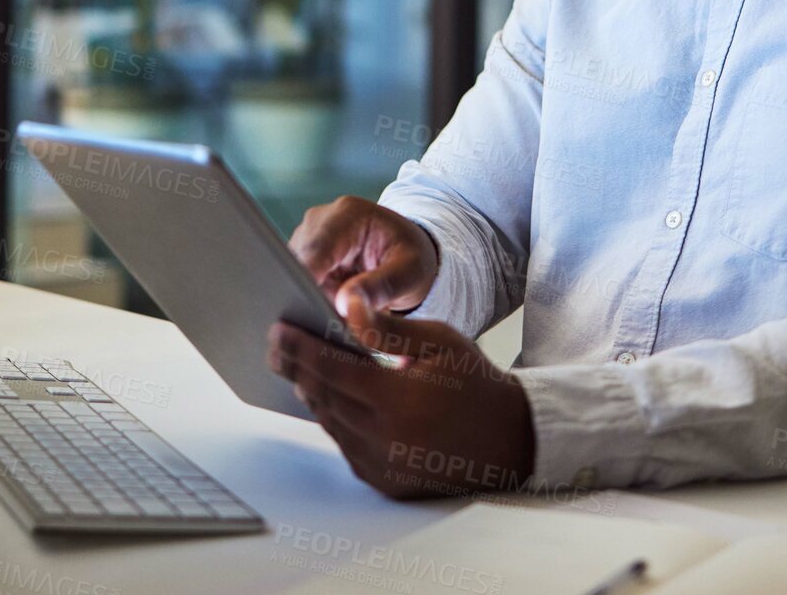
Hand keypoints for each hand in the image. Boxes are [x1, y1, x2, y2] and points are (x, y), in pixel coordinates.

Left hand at [265, 294, 535, 498]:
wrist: (508, 438)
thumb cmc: (474, 383)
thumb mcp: (439, 341)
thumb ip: (388, 328)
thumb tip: (347, 306)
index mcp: (400, 399)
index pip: (334, 369)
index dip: (301, 349)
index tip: (278, 331)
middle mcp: (386, 438)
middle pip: (324, 397)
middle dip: (297, 368)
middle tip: (278, 346)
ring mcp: (384, 465)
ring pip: (331, 423)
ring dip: (313, 394)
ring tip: (299, 367)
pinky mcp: (385, 481)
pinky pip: (347, 446)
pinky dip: (335, 420)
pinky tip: (331, 398)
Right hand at [289, 195, 438, 313]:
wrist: (406, 249)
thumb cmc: (412, 256)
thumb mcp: (411, 271)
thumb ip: (381, 286)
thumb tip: (343, 304)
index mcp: (348, 214)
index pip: (317, 248)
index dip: (305, 278)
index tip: (305, 308)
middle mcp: (319, 221)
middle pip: (298, 264)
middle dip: (309, 297)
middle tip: (330, 328)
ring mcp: (307, 240)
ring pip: (293, 278)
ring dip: (310, 303)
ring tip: (336, 324)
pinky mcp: (303, 259)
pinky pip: (296, 286)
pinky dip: (311, 304)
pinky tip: (329, 318)